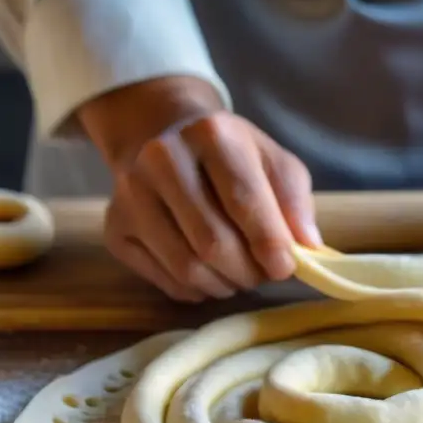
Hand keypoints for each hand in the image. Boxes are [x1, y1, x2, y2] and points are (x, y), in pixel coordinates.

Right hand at [79, 77, 320, 301]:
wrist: (162, 135)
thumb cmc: (230, 156)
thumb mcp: (272, 161)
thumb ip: (294, 201)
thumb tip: (307, 249)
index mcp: (210, 134)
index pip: (243, 200)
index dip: (269, 243)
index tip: (285, 267)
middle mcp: (161, 158)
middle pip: (213, 243)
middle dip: (249, 271)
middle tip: (263, 274)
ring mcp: (129, 195)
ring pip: (187, 268)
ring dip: (225, 284)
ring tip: (240, 274)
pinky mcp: (115, 229)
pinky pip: (165, 280)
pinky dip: (197, 289)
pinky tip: (210, 272)